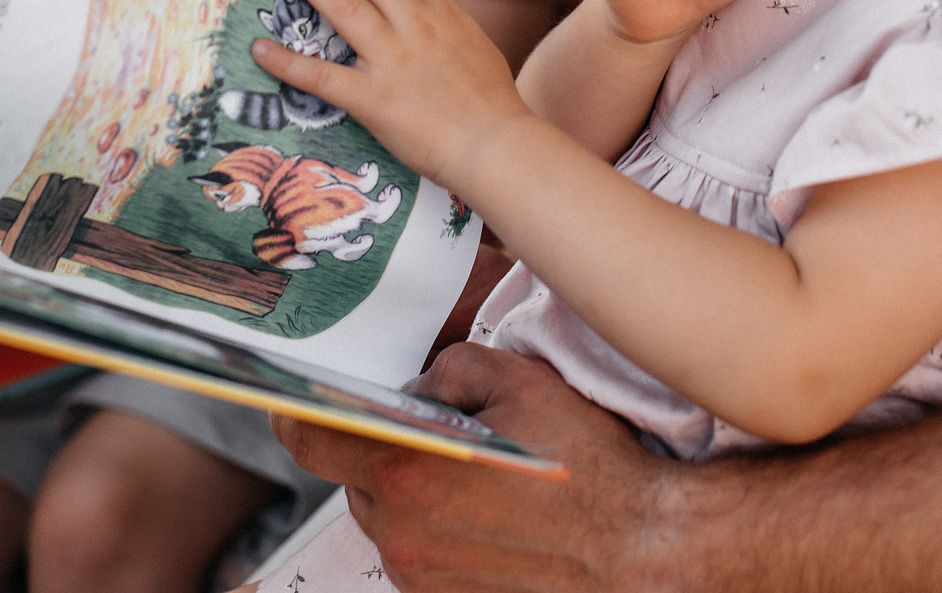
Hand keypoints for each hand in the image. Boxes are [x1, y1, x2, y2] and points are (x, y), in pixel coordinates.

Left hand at [255, 0, 534, 186]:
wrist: (496, 146)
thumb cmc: (493, 102)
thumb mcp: (475, 44)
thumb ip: (449, 22)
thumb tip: (433, 6)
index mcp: (444, 11)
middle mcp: (416, 25)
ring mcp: (393, 60)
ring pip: (344, 7)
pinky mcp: (374, 99)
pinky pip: (321, 76)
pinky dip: (287, 62)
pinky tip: (260, 48)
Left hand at [273, 343, 681, 592]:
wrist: (642, 550)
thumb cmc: (587, 465)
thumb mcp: (518, 381)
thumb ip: (449, 369)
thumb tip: (420, 386)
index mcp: (404, 473)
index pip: (309, 440)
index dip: (299, 410)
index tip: (300, 396)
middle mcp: (401, 535)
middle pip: (358, 478)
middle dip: (386, 447)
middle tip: (438, 429)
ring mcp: (423, 579)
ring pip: (391, 519)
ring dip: (417, 492)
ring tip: (478, 475)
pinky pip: (423, 555)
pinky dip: (443, 530)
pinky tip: (494, 515)